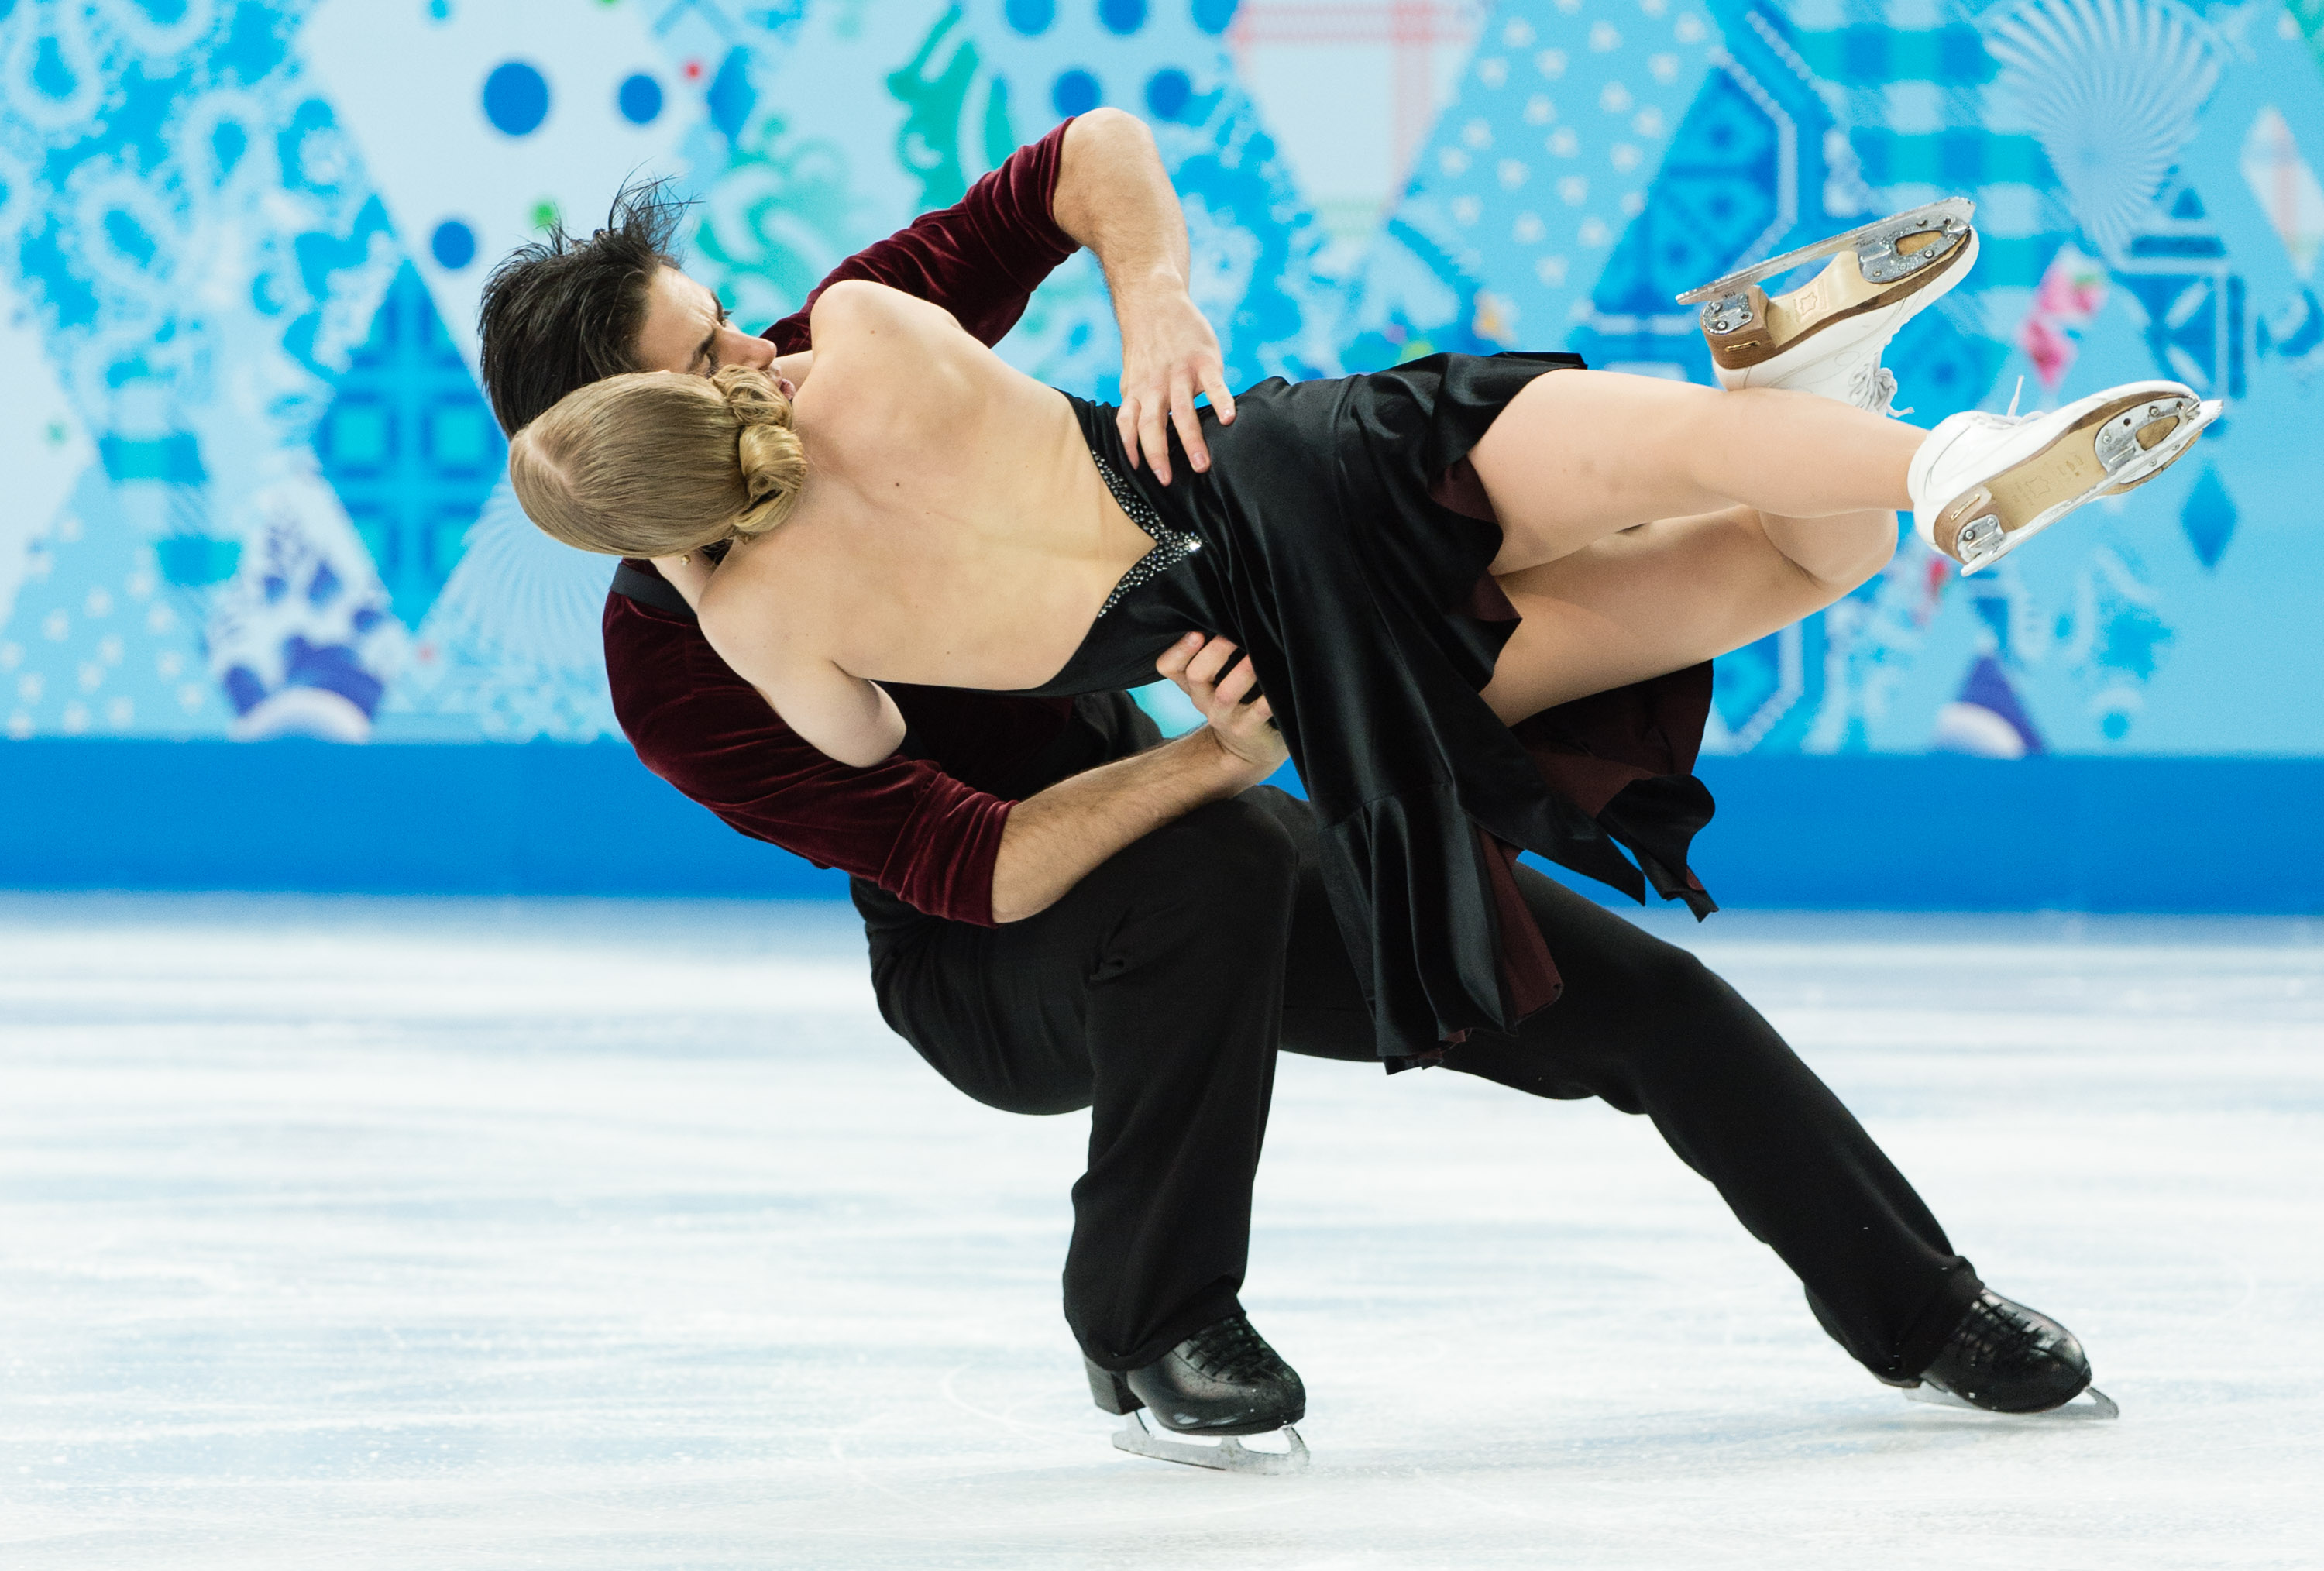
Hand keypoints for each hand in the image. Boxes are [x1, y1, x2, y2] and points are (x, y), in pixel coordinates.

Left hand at [1113, 284, 1235, 486]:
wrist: (1154, 302)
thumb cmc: (1147, 349)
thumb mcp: (1133, 377)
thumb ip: (1137, 407)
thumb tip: (1139, 445)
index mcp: (1137, 393)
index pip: (1129, 426)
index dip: (1132, 449)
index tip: (1142, 474)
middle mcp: (1155, 386)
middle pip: (1152, 425)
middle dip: (1159, 455)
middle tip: (1169, 481)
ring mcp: (1179, 373)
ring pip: (1183, 410)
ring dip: (1191, 439)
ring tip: (1202, 464)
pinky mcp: (1204, 361)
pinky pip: (1214, 385)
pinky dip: (1221, 401)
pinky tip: (1230, 418)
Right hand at [1156, 632, 1284, 777]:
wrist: (1243, 750)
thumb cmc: (1233, 703)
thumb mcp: (1212, 683)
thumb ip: (1211, 656)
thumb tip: (1226, 615)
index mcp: (1191, 685)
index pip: (1168, 666)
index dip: (1179, 649)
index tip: (1197, 632)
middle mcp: (1203, 701)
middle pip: (1196, 675)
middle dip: (1215, 651)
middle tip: (1234, 634)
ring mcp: (1224, 717)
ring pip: (1225, 694)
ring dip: (1241, 672)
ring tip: (1256, 655)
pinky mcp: (1248, 729)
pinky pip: (1258, 712)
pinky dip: (1267, 698)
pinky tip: (1278, 680)